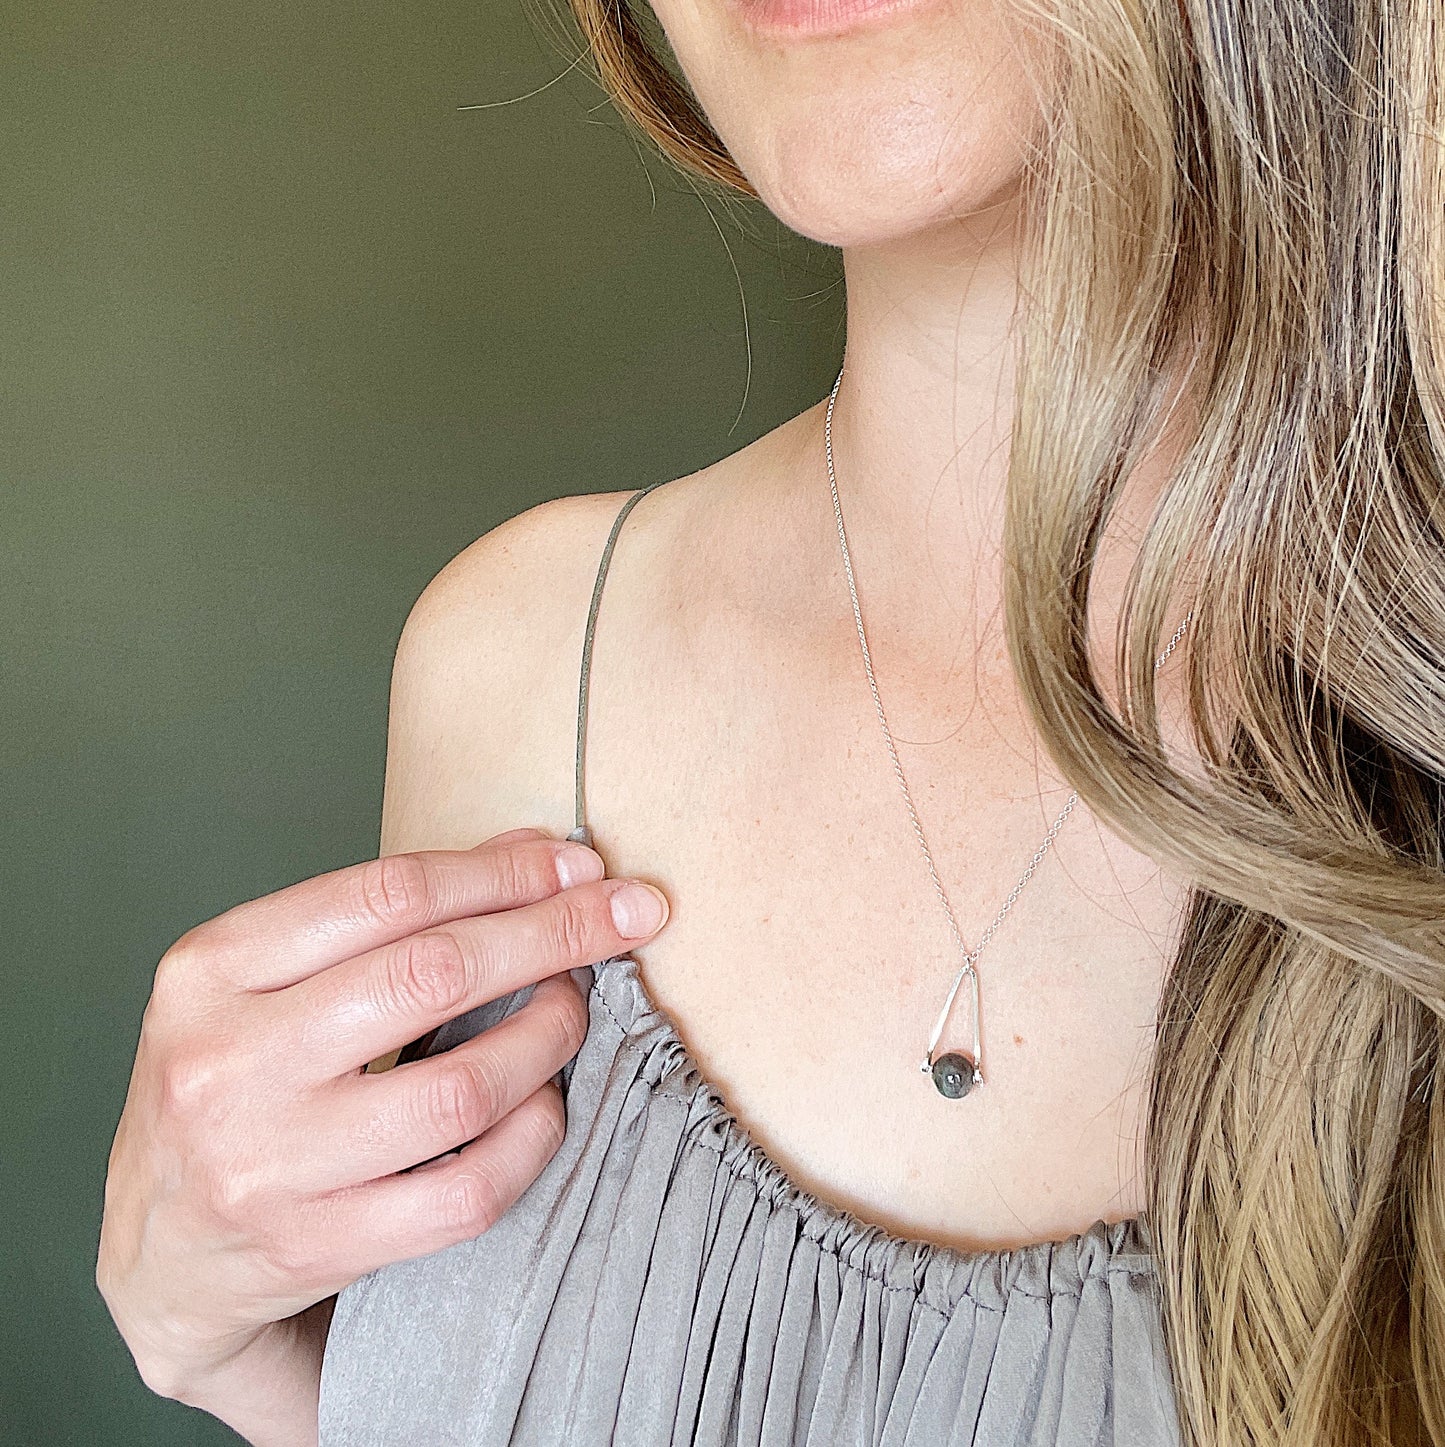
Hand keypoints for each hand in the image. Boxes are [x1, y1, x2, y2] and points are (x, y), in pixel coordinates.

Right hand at [96, 826, 669, 1439]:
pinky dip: (532, 1138)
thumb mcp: (273, 979)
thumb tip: (536, 853)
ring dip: (547, 1038)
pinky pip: (468, 1189)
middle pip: (432, 975)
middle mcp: (226, 1062)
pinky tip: (544, 1105)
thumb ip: (394, 912)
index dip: (503, 874)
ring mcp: (267, 1163)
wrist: (161, 1253)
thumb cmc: (238, 1082)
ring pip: (461, 1088)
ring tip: (570, 1012)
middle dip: (554, 935)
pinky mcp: (314, 1246)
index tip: (578, 865)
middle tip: (626, 917)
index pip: (388, 894)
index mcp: (211, 969)